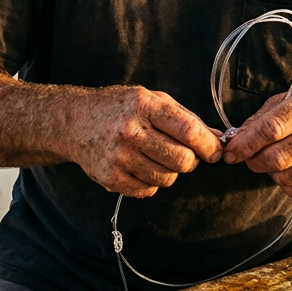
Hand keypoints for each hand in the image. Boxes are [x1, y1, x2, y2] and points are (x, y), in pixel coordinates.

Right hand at [66, 87, 223, 197]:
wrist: (74, 121)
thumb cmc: (119, 108)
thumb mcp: (152, 100)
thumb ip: (186, 118)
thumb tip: (217, 139)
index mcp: (144, 105)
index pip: (188, 130)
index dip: (208, 146)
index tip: (214, 151)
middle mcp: (130, 130)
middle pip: (181, 160)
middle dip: (190, 161)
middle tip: (184, 155)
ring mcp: (118, 156)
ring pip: (167, 178)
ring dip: (169, 172)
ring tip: (157, 158)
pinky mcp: (110, 177)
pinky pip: (147, 190)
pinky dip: (151, 182)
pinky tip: (141, 167)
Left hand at [221, 85, 291, 197]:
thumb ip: (263, 117)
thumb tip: (237, 138)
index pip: (272, 128)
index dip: (246, 143)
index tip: (231, 151)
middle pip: (278, 156)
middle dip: (254, 161)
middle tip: (247, 158)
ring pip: (288, 176)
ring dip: (269, 173)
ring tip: (269, 162)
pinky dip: (285, 184)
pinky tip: (285, 172)